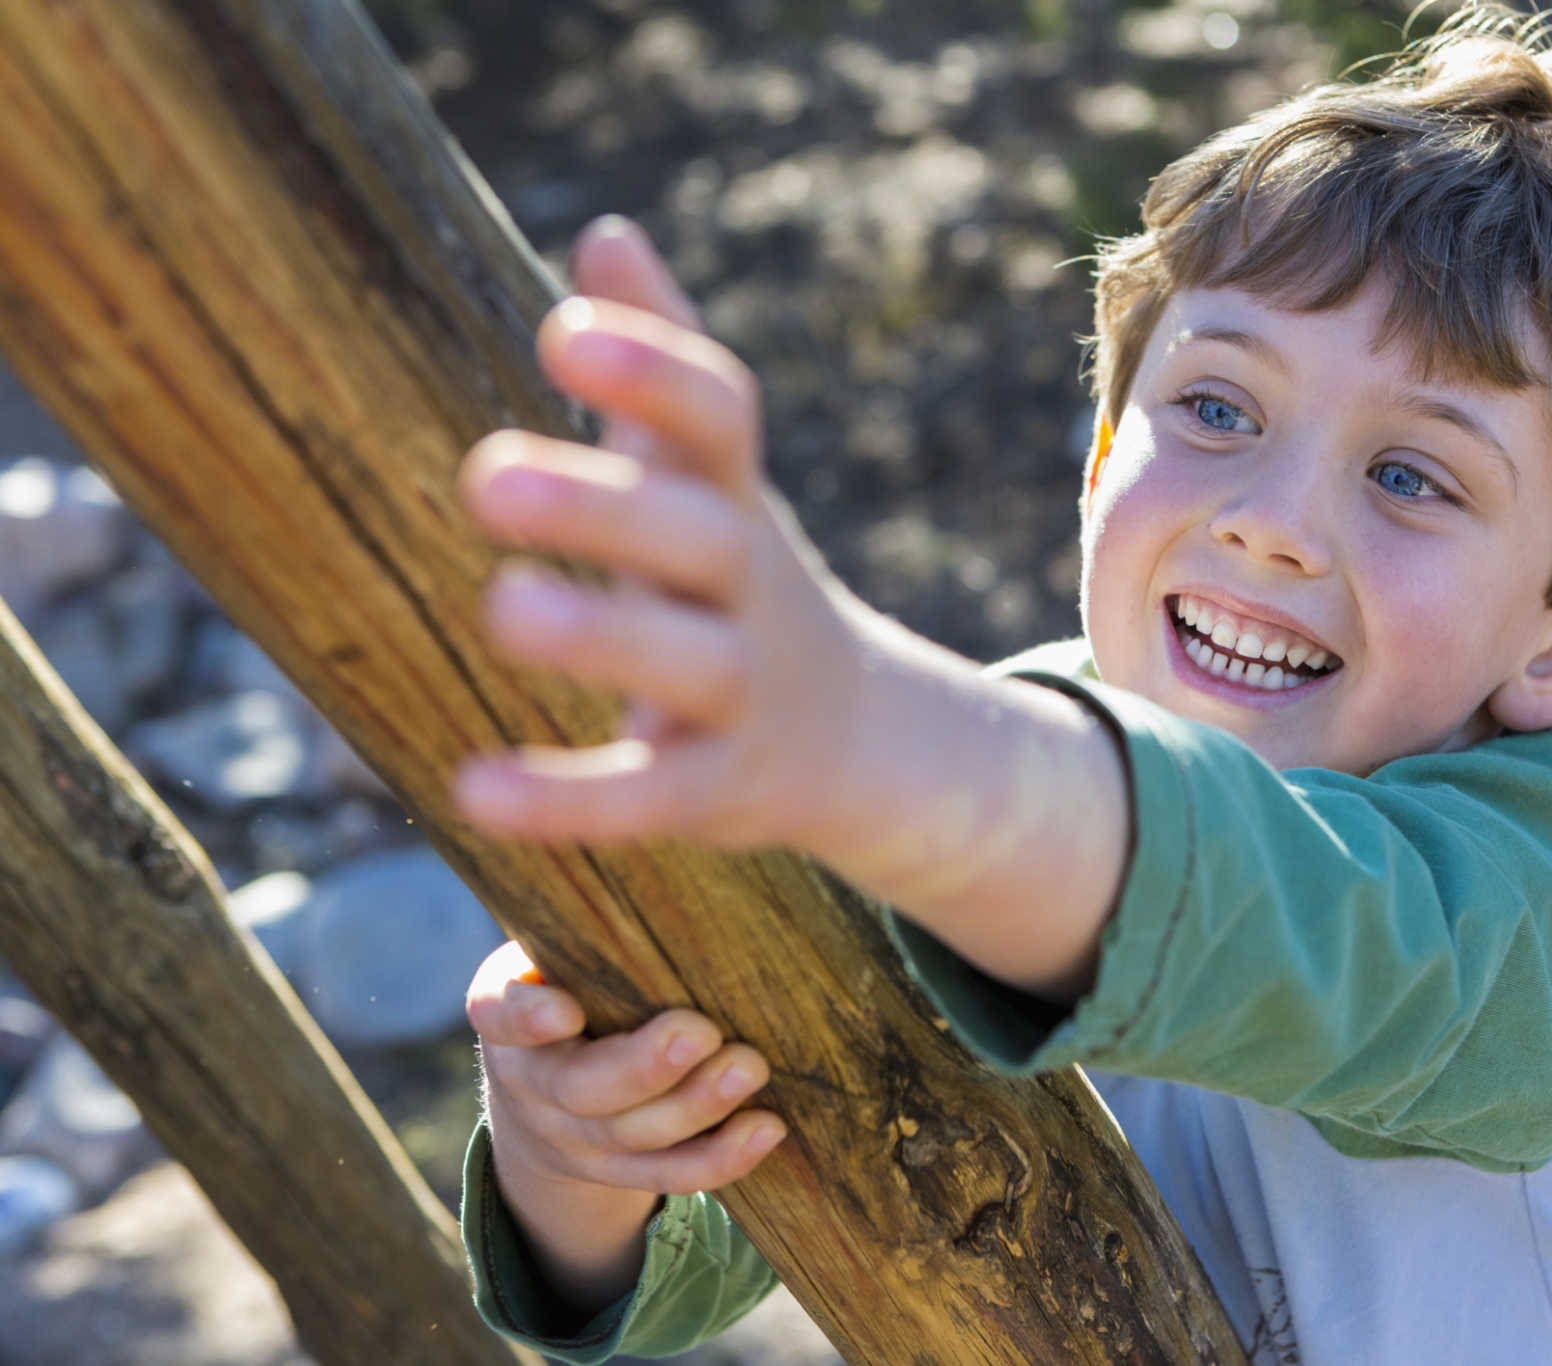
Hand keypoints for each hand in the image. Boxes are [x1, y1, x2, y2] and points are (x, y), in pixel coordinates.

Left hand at [453, 216, 1128, 999]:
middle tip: (486, 477)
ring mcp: (741, 693)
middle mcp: (750, 589)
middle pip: (704, 537)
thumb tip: (605, 231)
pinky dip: (570, 797)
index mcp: (733, 498)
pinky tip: (473, 786)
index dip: (656, 370)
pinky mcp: (714, 789)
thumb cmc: (731, 577)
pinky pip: (650, 797)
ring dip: (601, 636)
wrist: (848, 736)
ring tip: (500, 607)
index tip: (562, 329)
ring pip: (688, 666)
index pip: (721, 416)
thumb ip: (657, 360)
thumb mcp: (706, 474)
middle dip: (608, 505)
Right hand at [469, 940, 784, 1309]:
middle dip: (645, 1066)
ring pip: (632, 1135)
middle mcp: (533, 1084)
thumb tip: (676, 871)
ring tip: (749, 1070)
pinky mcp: (617, 1170)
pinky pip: (667, 1173)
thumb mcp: (561, 953)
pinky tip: (766, 1128)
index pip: (501, 1014)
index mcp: (508, 1014)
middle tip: (703, 1032)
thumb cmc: (574, 985)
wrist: (543, 1093)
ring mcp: (574, 1136)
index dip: (528, 1018)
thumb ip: (597, 930)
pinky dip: (720, 1158)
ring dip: (697, 1106)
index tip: (566, 1010)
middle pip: (582, 1087)